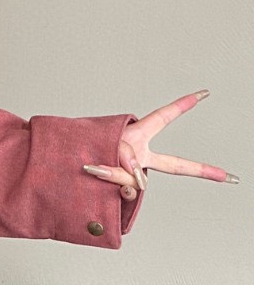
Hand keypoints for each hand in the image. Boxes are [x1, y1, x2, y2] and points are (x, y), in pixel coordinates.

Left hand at [82, 89, 237, 201]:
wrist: (57, 166)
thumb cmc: (80, 147)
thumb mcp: (107, 142)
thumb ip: (127, 158)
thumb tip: (139, 180)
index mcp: (138, 136)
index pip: (166, 117)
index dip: (184, 104)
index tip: (204, 93)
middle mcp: (139, 156)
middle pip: (176, 165)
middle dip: (203, 171)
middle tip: (228, 177)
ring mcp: (132, 175)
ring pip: (134, 176)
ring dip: (114, 169)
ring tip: (94, 163)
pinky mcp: (121, 191)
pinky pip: (125, 189)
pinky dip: (111, 181)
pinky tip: (96, 175)